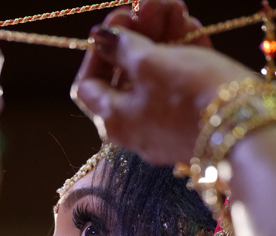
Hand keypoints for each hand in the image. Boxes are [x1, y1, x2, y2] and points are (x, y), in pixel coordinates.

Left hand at [71, 0, 252, 164]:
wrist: (241, 128)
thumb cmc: (188, 96)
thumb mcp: (148, 63)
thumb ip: (121, 48)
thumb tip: (100, 39)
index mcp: (112, 121)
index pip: (88, 85)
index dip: (97, 51)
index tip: (117, 25)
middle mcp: (132, 129)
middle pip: (124, 76)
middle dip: (136, 35)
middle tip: (151, 7)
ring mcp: (161, 127)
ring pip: (153, 77)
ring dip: (161, 38)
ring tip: (177, 10)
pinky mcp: (187, 122)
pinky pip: (176, 87)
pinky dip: (180, 57)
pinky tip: (191, 30)